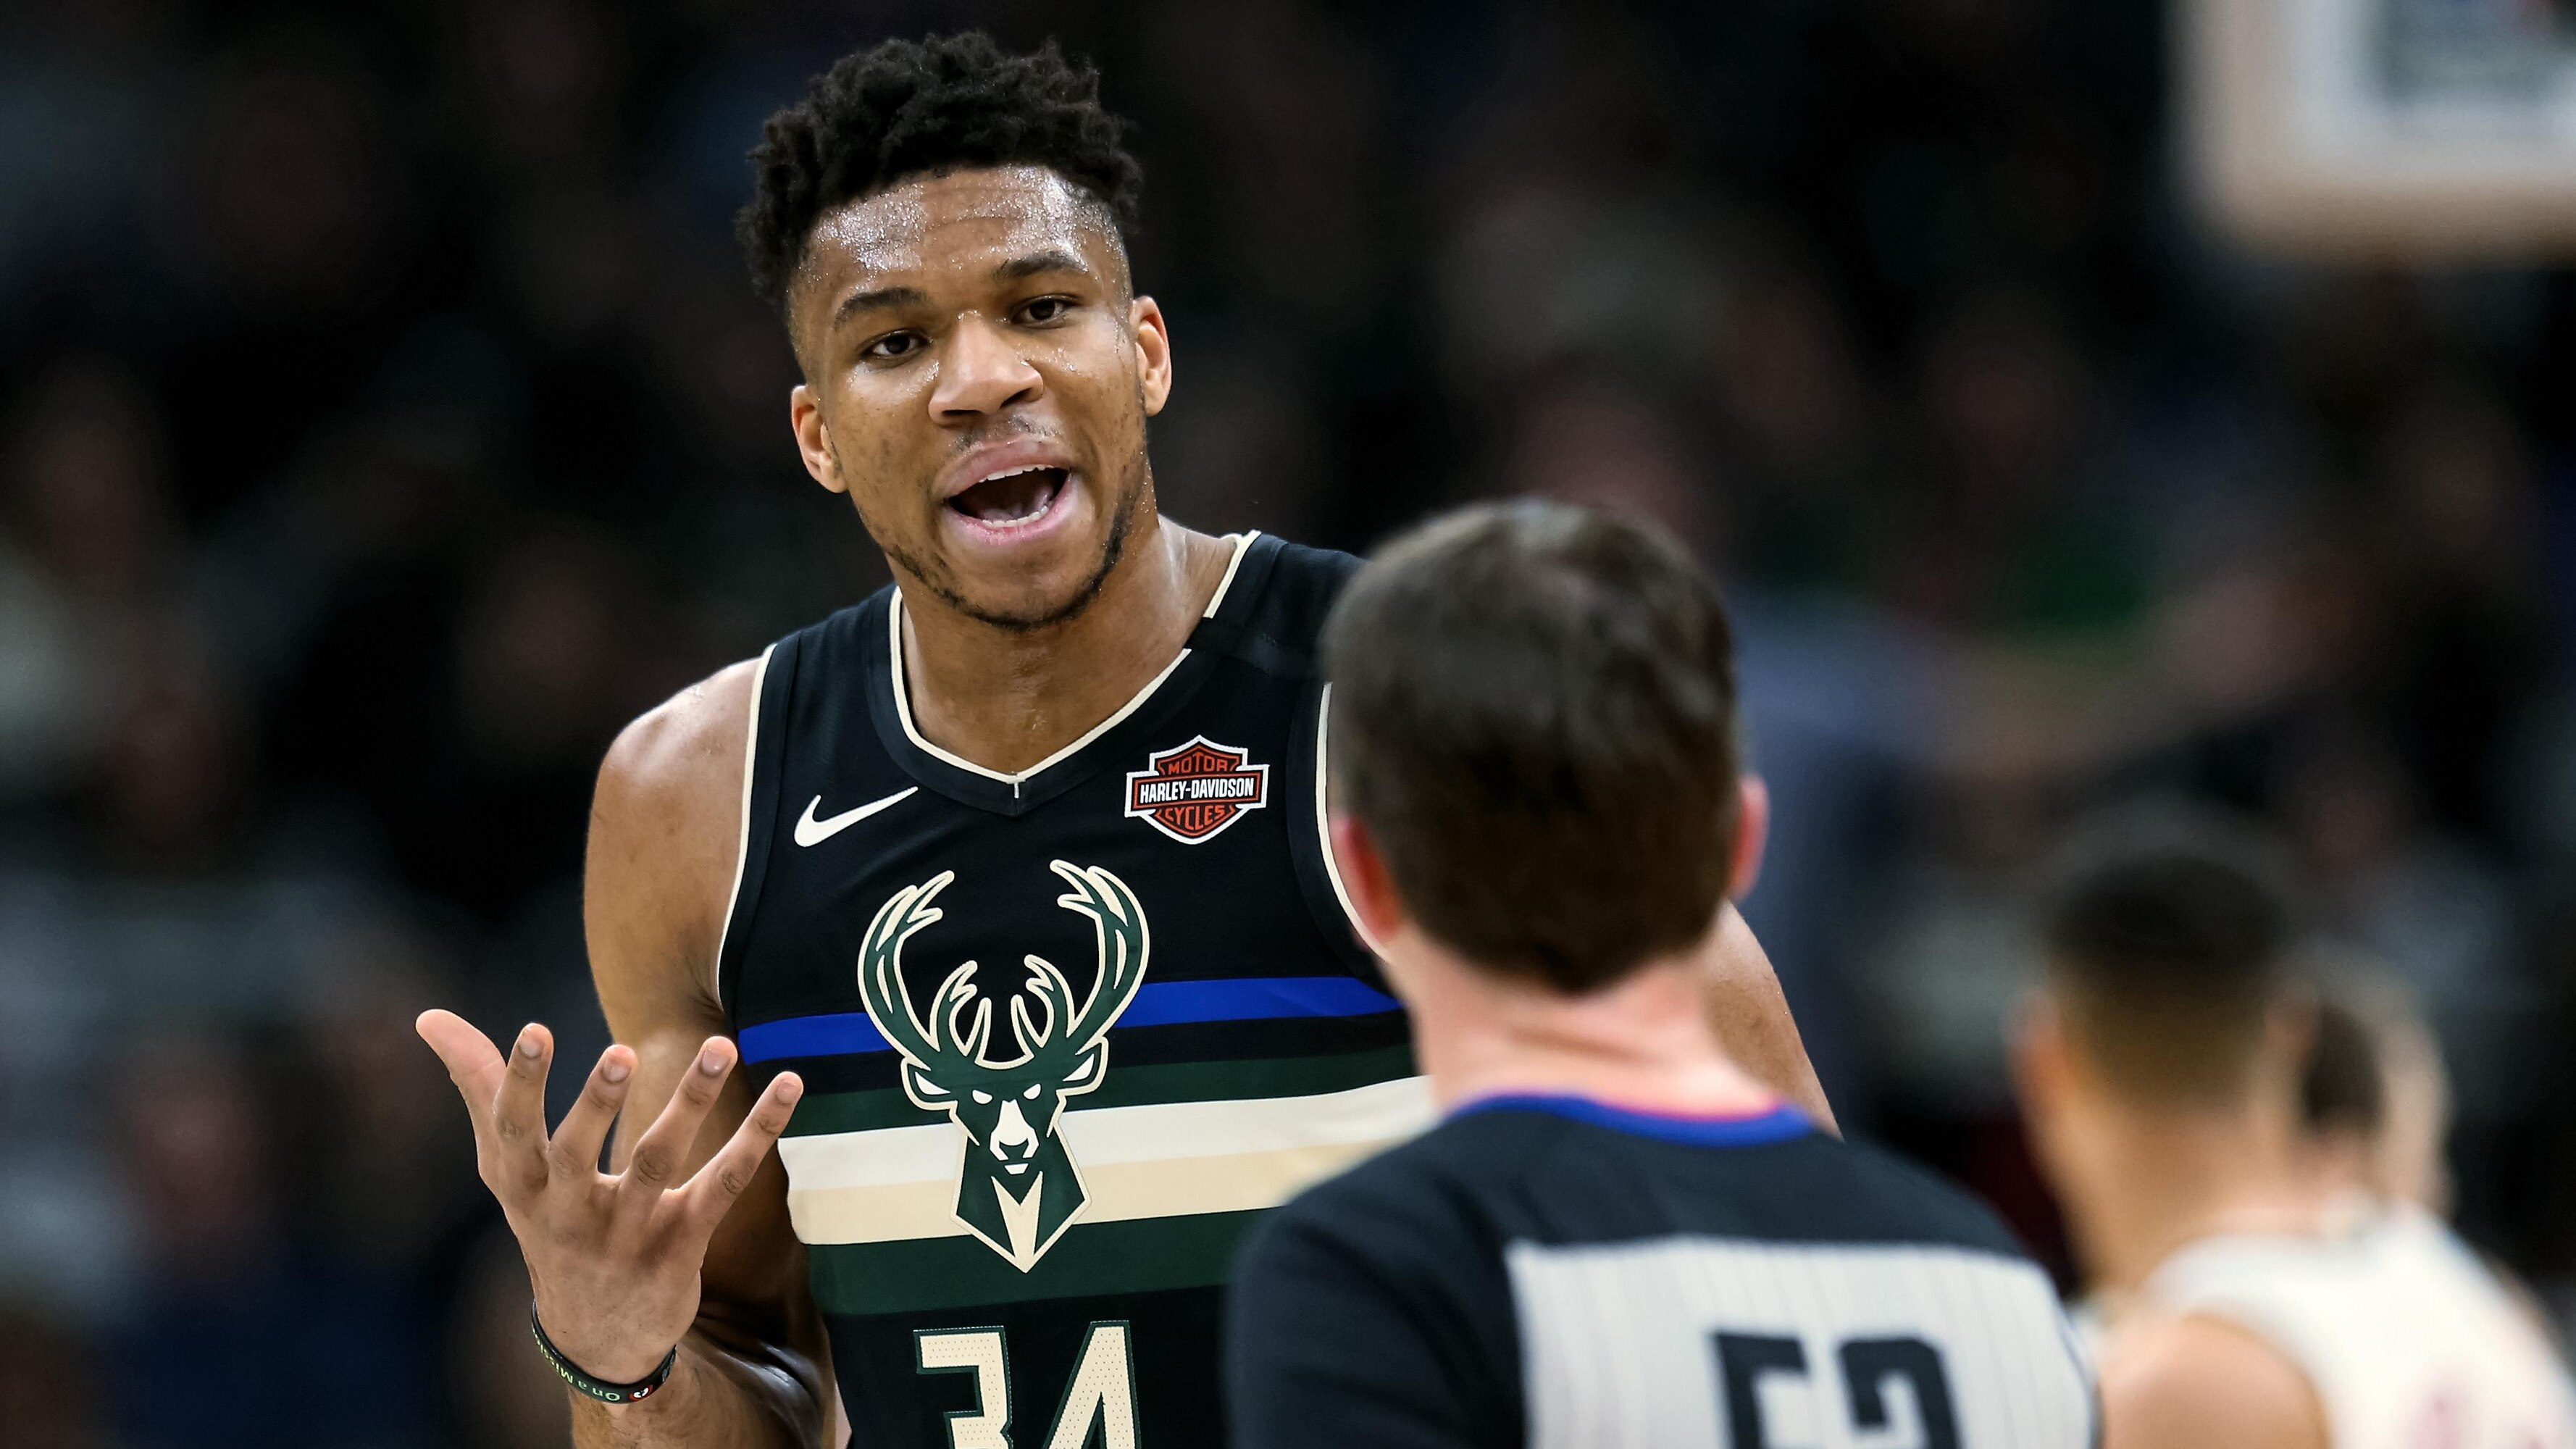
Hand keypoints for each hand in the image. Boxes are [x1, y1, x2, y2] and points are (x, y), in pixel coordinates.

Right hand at [416, 1010, 803, 1383]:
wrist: (594, 1336)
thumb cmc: (547, 1222)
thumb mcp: (507, 1168)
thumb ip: (479, 1088)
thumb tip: (429, 1017)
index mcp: (523, 1187)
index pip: (512, 1131)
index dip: (519, 1082)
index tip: (533, 1030)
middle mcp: (569, 1211)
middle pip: (578, 1153)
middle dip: (597, 1102)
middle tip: (623, 1050)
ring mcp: (627, 1231)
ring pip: (659, 1161)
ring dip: (691, 1102)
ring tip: (721, 1046)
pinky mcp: (681, 1243)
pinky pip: (722, 1183)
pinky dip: (758, 1135)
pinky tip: (789, 1086)